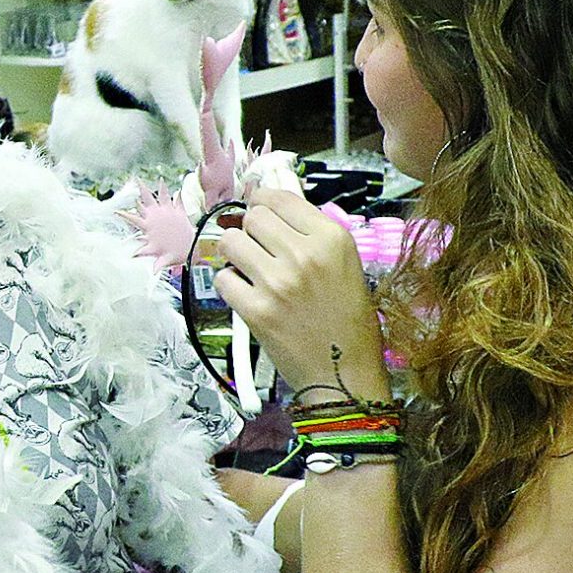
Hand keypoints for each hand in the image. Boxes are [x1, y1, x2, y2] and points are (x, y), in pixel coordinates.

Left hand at [214, 188, 388, 401]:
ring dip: (235, 254)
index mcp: (332, 239)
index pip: (280, 198)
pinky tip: (246, 294)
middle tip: (258, 248)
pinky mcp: (256, 310)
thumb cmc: (349, 322)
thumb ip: (312, 235)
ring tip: (249, 269)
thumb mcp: (347, 265)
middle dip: (250, 229)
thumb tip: (272, 208)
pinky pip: (223, 278)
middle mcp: (304, 255)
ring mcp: (278, 282)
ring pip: (230, 242)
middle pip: (252, 217)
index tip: (259, 209)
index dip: (263, 201)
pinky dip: (230, 285)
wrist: (345, 374)